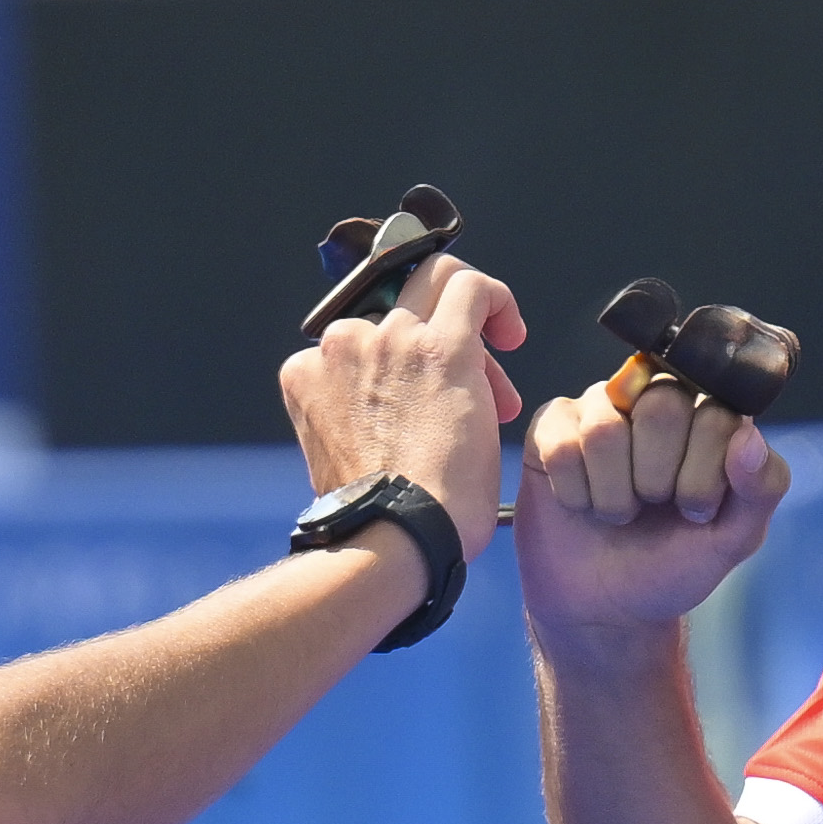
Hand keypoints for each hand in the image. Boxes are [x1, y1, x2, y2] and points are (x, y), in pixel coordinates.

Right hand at [280, 245, 522, 568]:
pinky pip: (470, 288)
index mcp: (310, 372)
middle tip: (466, 390)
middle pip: (396, 310)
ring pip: (433, 291)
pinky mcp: (441, 348)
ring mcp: (390, 341)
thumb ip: (354, 417)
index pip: (360, 343)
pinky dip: (496, 300)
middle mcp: (345, 344)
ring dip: (467, 342)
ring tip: (491, 399)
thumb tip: (395, 417)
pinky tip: (512, 333)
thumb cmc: (378, 519)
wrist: (394, 535)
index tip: (423, 405)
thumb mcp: (339, 456)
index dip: (400, 369)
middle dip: (433, 341)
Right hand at [517, 361, 788, 639]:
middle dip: (657, 479)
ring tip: (617, 514)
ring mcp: (601, 407)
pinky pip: (560, 444)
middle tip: (653, 506)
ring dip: (613, 494)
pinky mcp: (552, 426)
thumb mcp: (733, 539)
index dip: (703, 473)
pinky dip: (574, 493)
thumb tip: (749, 437)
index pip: (716, 413)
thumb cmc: (673, 565)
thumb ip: (762, 488)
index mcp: (709, 417)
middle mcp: (656, 399)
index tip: (696, 511)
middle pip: (662, 404)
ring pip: (605, 428)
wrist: (607, 608)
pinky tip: (581, 506)